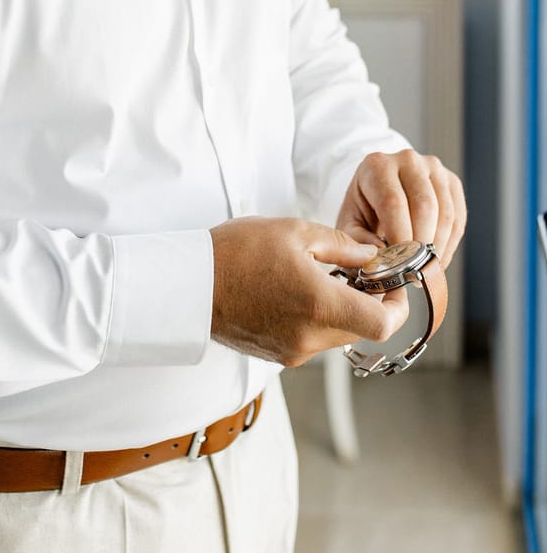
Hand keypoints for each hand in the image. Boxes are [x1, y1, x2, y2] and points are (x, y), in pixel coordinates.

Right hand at [209, 216, 408, 365]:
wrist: (188, 285)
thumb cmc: (236, 252)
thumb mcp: (294, 232)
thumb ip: (342, 245)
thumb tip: (372, 254)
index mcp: (320, 305)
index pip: (384, 324)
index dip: (398, 305)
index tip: (393, 283)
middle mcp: (310, 338)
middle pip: (363, 329)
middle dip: (369, 302)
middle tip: (362, 272)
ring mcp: (293, 351)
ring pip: (338, 335)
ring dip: (343, 310)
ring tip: (325, 277)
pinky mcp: (278, 355)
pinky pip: (314, 340)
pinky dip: (318, 318)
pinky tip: (300, 291)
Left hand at [335, 148, 465, 268]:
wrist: (379, 188)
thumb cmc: (364, 209)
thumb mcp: (350, 223)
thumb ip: (359, 242)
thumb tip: (383, 257)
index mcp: (377, 165)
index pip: (393, 202)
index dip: (400, 236)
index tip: (400, 264)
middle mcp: (407, 160)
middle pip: (424, 206)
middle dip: (421, 245)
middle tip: (416, 271)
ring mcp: (433, 168)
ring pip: (445, 213)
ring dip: (438, 247)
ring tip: (426, 269)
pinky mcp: (451, 181)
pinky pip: (458, 217)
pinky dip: (450, 243)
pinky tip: (437, 259)